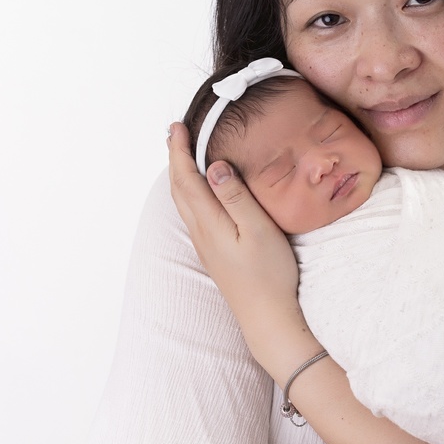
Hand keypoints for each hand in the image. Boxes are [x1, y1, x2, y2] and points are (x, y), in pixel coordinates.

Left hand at [167, 122, 308, 374]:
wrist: (267, 316)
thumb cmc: (269, 274)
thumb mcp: (259, 229)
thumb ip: (235, 196)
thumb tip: (214, 166)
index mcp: (209, 222)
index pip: (186, 178)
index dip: (179, 150)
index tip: (178, 126)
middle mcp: (201, 231)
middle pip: (179, 188)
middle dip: (174, 158)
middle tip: (175, 133)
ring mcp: (205, 243)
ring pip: (183, 201)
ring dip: (180, 175)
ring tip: (182, 155)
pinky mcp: (213, 251)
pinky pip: (193, 212)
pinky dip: (189, 191)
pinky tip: (200, 191)